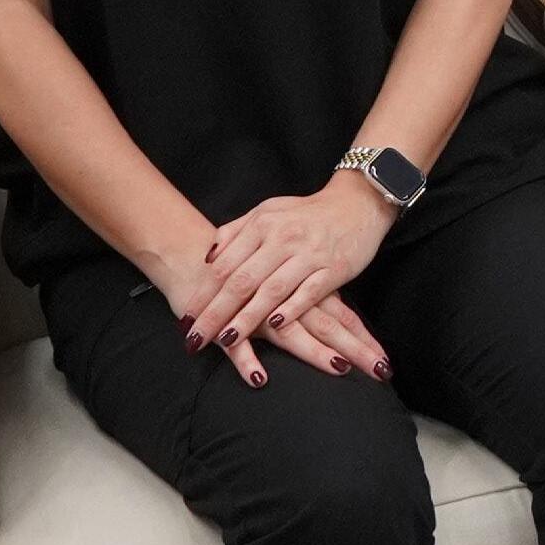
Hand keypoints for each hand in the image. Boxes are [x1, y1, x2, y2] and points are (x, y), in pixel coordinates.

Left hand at [171, 179, 399, 373]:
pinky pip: (309, 292)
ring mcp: (309, 254)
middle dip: (215, 314)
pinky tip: (275, 327)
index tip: (186, 319)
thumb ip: (236, 232)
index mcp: (262, 225)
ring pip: (271, 290)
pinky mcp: (334, 268)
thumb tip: (208, 257)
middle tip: (196, 340)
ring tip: (226, 340)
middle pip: (241, 282)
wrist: (358, 204)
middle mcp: (282, 239)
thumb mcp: (268, 212)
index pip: (224, 266)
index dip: (203, 294)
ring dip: (247, 318)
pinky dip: (291, 310)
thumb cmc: (308, 213)